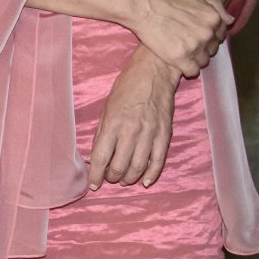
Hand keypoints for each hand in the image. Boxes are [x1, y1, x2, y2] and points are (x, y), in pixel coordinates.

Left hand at [89, 47, 180, 189]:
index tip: (93, 184)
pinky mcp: (164, 135)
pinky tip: (144, 181)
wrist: (154, 73)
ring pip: (137, 168)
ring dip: (128, 179)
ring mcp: (149, 135)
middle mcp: (130, 132)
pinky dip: (151, 176)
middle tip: (110, 177)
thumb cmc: (127, 88)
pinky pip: (158, 162)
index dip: (95, 175)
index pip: (100, 158)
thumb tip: (97, 157)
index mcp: (113, 124)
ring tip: (124, 179)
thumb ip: (102, 133)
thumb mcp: (107, 108)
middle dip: (112, 177)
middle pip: (119, 167)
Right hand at [128, 0, 231, 78]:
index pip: (220, 36)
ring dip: (195, 59)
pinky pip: (192, 71)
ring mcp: (195, 47)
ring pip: (203, 62)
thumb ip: (217, 7)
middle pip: (212, 50)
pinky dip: (187, 69)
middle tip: (188, 43)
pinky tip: (179, 61)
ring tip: (182, 52)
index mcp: (214, 19)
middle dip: (203, 48)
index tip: (197, 35)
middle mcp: (207, 34)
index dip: (209, 36)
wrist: (145, 6)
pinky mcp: (180, 58)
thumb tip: (230, 21)